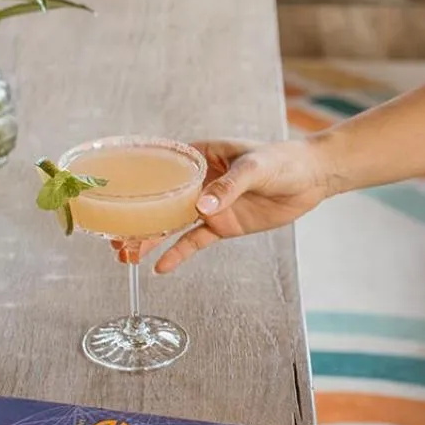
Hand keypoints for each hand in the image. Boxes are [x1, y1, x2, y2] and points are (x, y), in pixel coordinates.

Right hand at [114, 138, 333, 274]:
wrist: (311, 178)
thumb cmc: (282, 161)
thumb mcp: (255, 168)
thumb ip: (229, 187)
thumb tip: (202, 208)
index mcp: (201, 157)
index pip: (161, 168)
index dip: (136, 181)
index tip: (113, 196)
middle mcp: (198, 181)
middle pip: (159, 201)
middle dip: (135, 218)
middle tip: (113, 238)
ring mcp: (209, 205)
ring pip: (171, 224)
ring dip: (150, 239)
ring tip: (125, 255)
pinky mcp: (222, 225)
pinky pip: (194, 241)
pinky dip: (178, 253)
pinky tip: (160, 267)